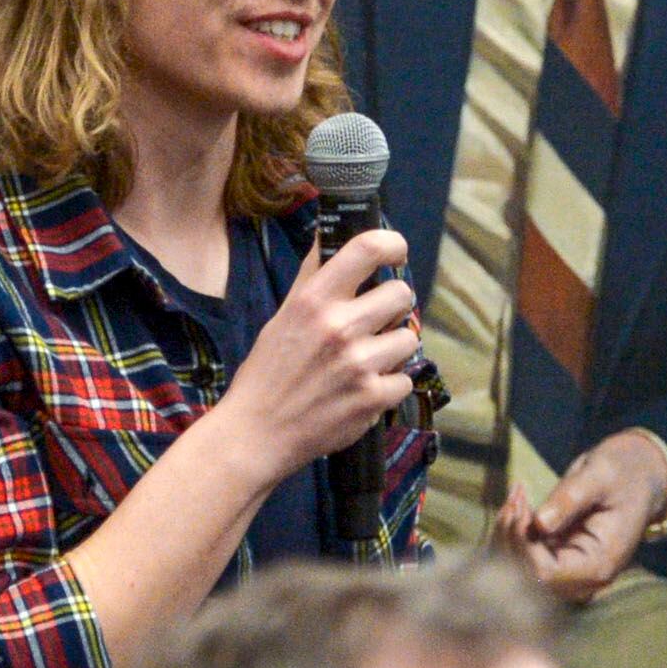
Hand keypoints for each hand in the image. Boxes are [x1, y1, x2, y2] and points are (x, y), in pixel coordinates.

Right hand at [203, 228, 418, 486]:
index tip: (396, 252)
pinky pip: (405, 380)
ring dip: (393, 349)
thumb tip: (332, 233)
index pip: (368, 248)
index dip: (391, 244)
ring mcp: (360, 363)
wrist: (256, 433)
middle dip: (393, 307)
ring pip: (409, 338)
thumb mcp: (283, 315)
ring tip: (365, 361)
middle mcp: (340, 326)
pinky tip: (362, 391)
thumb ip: (314, 277)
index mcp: (313, 300)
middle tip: (375, 322)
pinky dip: (389, 388)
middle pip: (402, 294)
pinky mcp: (373, 398)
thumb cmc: (268, 372)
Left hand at [492, 430, 666, 602]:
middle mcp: (583, 581)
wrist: (637, 477)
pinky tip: (517, 504)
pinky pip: (519, 561)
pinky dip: (509, 534)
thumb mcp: (599, 476)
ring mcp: (568, 576)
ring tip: (517, 496)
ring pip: (516, 572)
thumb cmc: (622, 473)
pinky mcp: (556, 565)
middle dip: (510, 537)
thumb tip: (539, 524)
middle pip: (525, 578)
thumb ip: (570, 499)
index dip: (524, 544)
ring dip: (506, 535)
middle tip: (517, 495)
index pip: (544, 573)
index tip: (522, 505)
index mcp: (599, 565)